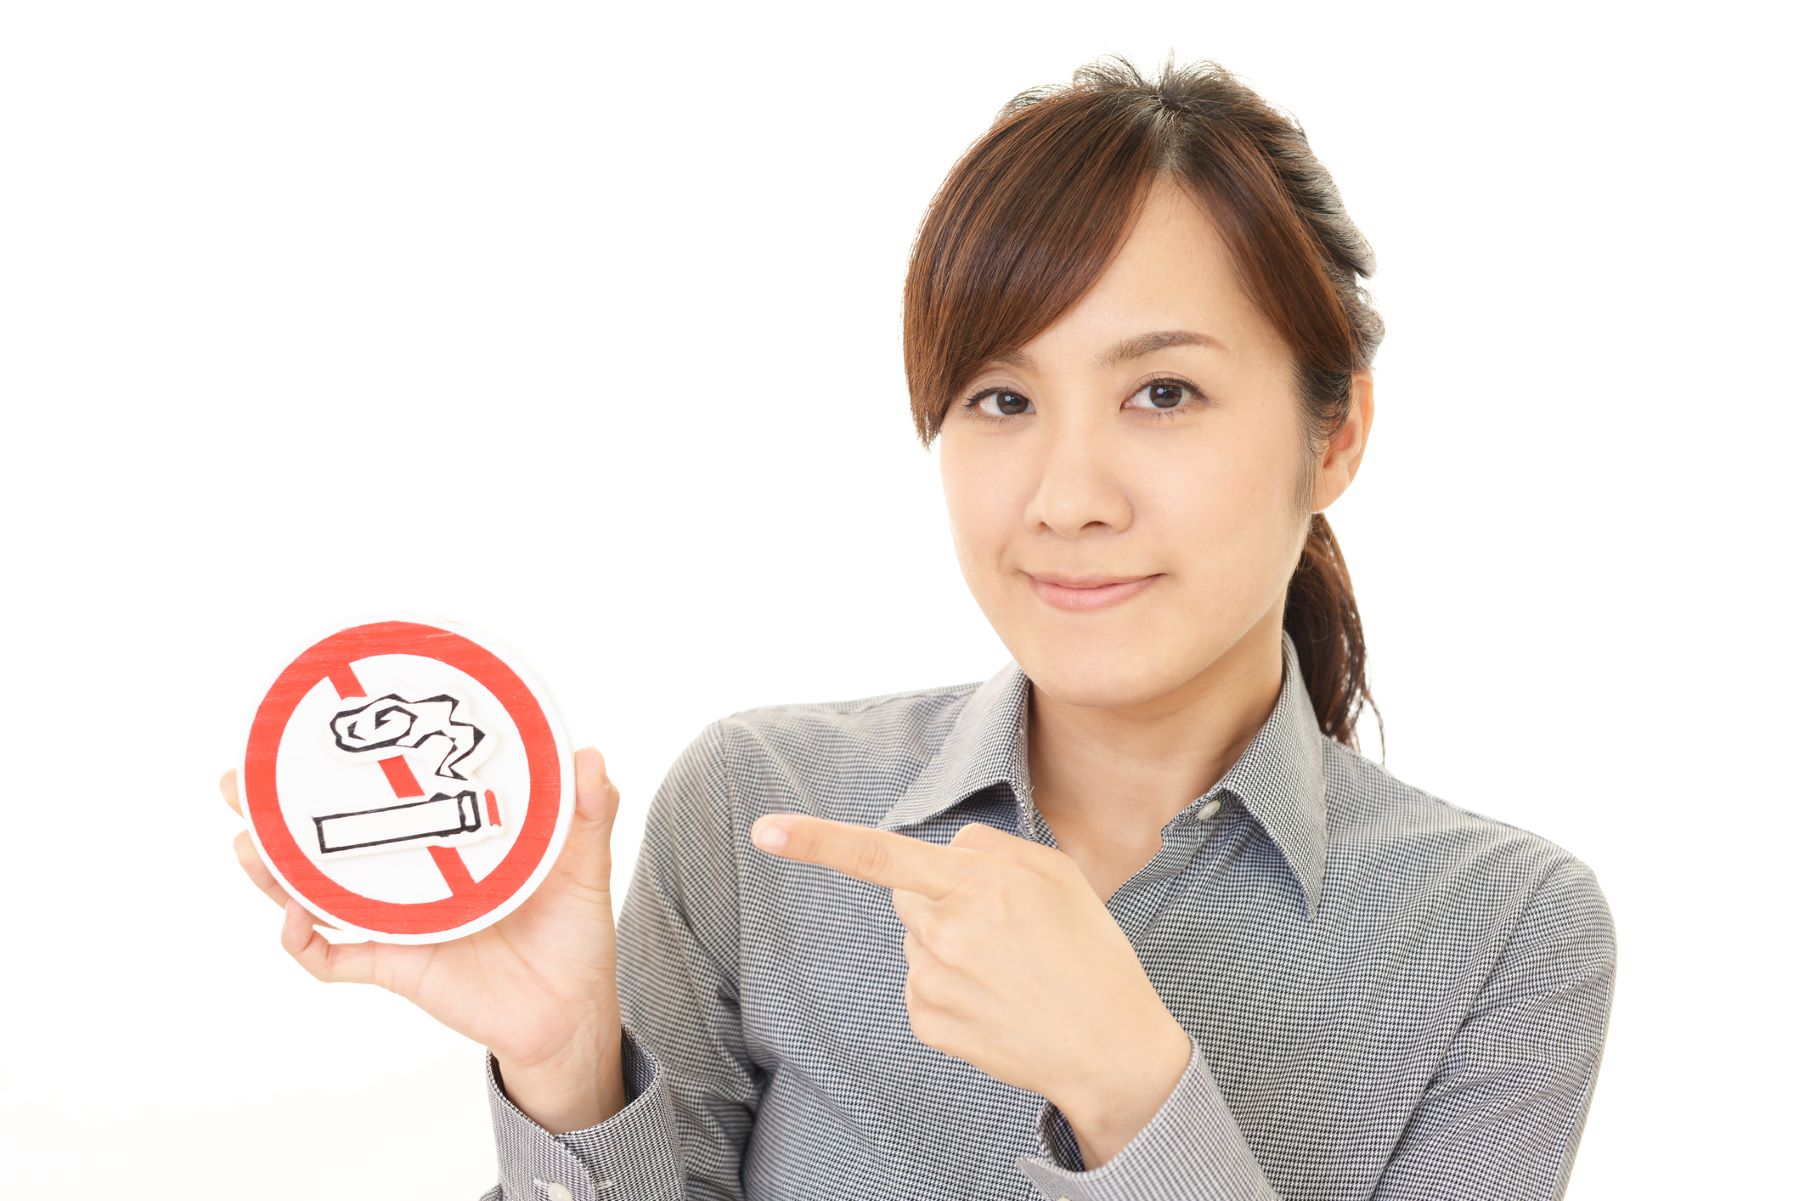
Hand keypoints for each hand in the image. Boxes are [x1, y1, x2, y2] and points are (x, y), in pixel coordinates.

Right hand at [220, 748, 624, 1079]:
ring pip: (314, 892)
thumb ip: (590, 811)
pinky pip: (334, 958)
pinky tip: (294, 920)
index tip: (304, 725)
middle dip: (275, 810)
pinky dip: (305, 943)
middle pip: (326, 838)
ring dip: (274, 870)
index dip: (342, 764)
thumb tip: (590, 754)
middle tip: (237, 778)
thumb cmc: (573, 930)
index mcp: (445, 839)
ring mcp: (397, 920)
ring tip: (246, 842)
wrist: (570, 1011)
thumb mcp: (584, 863)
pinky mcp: (397, 966)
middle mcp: (410, 875)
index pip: (383, 792)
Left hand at [748, 813, 1190, 1135]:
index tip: (764, 830)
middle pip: (906, 893)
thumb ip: (993, 846)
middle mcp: (944, 932)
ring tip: (1009, 970)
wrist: (1109, 1049)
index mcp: (977, 885)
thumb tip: (945, 848)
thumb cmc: (1090, 954)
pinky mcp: (927, 1022)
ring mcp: (931, 981)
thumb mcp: (1059, 874)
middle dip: (940, 898)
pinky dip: (949, 987)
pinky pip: (919, 983)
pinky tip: (993, 1000)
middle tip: (1003, 928)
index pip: (882, 854)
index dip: (818, 840)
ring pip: (916, 940)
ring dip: (948, 945)